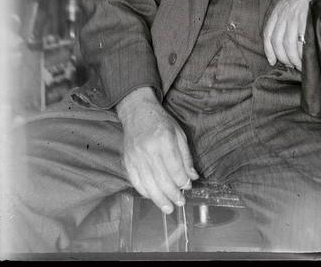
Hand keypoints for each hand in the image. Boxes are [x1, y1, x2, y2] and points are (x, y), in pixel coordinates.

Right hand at [116, 87, 198, 212]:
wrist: (137, 112)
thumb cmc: (160, 121)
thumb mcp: (179, 133)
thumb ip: (186, 156)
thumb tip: (192, 177)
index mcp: (164, 140)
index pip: (175, 168)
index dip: (183, 181)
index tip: (188, 187)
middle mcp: (148, 150)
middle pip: (162, 180)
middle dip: (173, 195)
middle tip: (180, 203)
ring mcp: (136, 157)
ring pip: (149, 185)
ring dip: (160, 199)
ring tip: (168, 208)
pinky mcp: (127, 162)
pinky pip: (136, 182)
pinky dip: (146, 193)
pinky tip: (154, 197)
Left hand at [263, 0, 320, 70]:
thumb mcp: (288, 5)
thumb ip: (282, 20)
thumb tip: (281, 44)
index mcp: (277, 11)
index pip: (268, 34)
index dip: (268, 50)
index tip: (272, 61)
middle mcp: (283, 13)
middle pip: (278, 42)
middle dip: (283, 57)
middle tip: (291, 65)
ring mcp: (295, 15)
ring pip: (289, 43)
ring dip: (293, 58)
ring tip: (299, 65)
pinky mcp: (306, 17)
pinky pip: (302, 39)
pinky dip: (303, 52)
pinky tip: (307, 57)